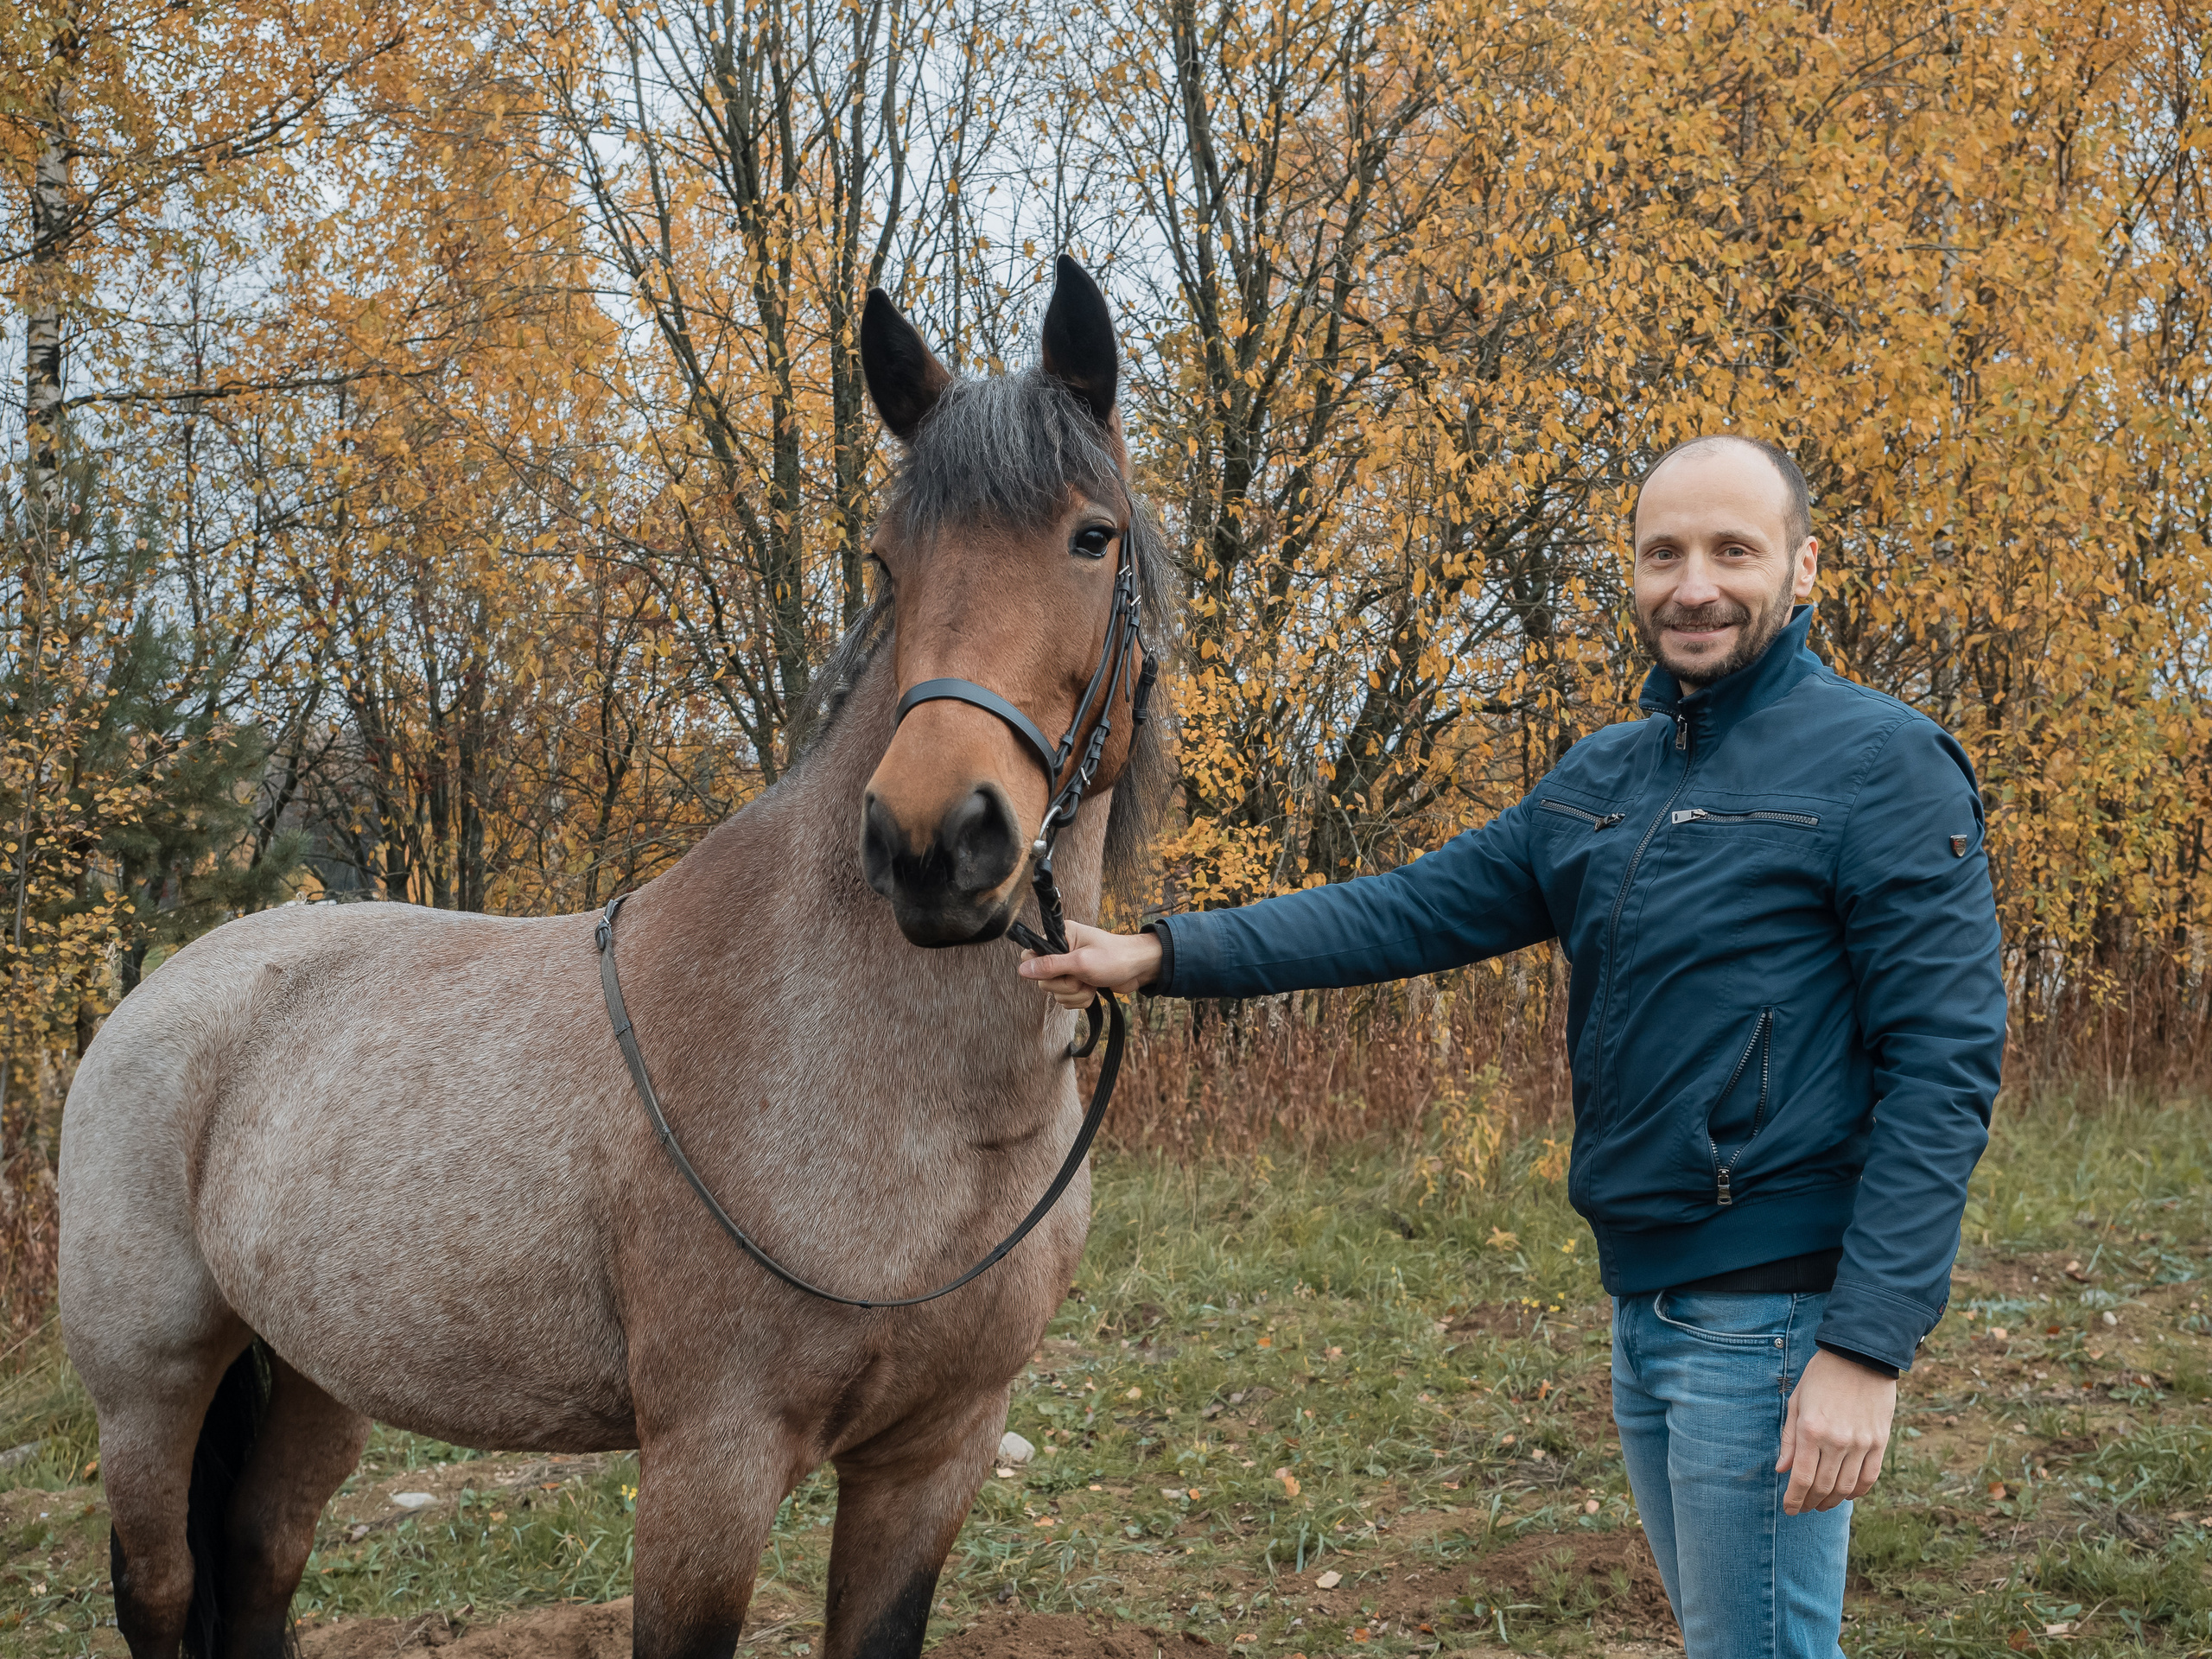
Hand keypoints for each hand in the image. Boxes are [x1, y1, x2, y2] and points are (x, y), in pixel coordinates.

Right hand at [1016, 919, 1162, 1010]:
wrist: (1139, 969)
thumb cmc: (1114, 957)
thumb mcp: (1080, 962)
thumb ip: (1050, 966)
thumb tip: (1022, 970)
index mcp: (1059, 938)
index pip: (1030, 955)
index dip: (1041, 969)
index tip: (1059, 971)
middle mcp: (1061, 952)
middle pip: (1043, 980)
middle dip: (1066, 985)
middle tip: (1083, 976)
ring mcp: (1069, 969)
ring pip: (1056, 994)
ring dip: (1076, 993)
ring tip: (1091, 982)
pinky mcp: (1077, 983)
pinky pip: (1067, 1000)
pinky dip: (1081, 1000)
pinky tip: (1093, 990)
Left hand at [1777, 1348, 1896, 1513]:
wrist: (1860, 1356)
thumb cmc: (1821, 1376)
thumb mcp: (1796, 1402)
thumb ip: (1789, 1439)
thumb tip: (1782, 1470)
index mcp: (1811, 1430)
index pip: (1802, 1478)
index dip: (1795, 1499)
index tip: (1790, 1509)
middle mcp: (1837, 1441)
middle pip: (1823, 1487)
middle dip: (1811, 1503)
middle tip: (1804, 1508)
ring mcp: (1861, 1443)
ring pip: (1846, 1487)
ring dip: (1832, 1501)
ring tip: (1822, 1504)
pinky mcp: (1880, 1442)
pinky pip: (1869, 1477)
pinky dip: (1857, 1491)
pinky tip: (1846, 1493)